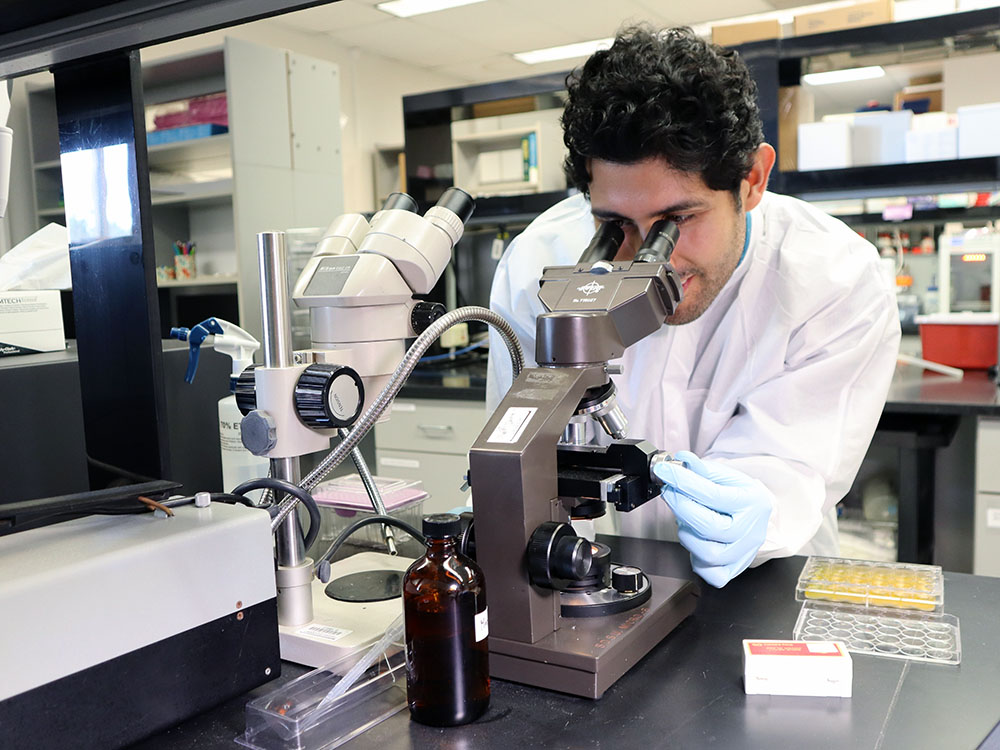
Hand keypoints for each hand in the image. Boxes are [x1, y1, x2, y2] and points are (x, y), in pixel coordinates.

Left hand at [653, 451, 772, 587]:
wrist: (755, 514)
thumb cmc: (739, 495)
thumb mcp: (725, 476)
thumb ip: (702, 469)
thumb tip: (682, 460)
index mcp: (752, 502)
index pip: (713, 495)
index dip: (683, 482)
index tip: (665, 472)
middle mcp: (751, 531)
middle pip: (709, 527)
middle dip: (681, 507)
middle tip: (670, 492)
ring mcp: (744, 553)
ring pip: (708, 554)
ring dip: (687, 535)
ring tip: (685, 520)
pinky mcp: (734, 569)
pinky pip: (711, 574)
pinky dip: (698, 561)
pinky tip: (696, 541)